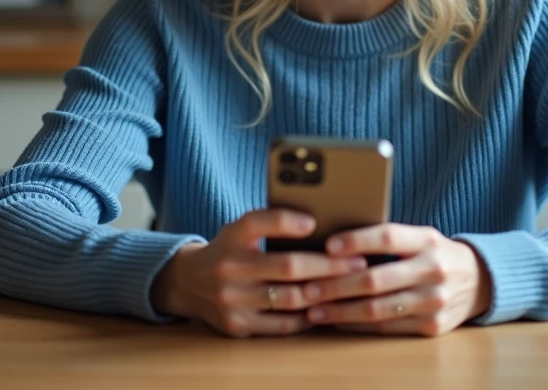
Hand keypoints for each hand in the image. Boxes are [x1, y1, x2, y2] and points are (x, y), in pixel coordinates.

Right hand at [151, 209, 367, 337]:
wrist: (189, 282)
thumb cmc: (231, 250)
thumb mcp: (241, 230)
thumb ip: (272, 225)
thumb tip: (324, 225)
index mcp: (232, 235)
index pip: (258, 221)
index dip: (287, 221)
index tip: (314, 222)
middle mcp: (229, 266)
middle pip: (288, 265)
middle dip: (328, 265)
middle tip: (358, 263)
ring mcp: (231, 299)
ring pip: (289, 298)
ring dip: (324, 293)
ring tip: (349, 287)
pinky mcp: (236, 325)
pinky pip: (281, 324)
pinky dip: (307, 316)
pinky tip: (325, 308)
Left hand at [299, 223, 491, 336]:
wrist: (479, 281)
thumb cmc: (435, 254)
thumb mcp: (420, 236)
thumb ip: (388, 238)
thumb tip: (335, 241)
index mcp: (427, 240)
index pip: (387, 237)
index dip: (356, 240)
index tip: (328, 245)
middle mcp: (433, 270)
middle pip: (376, 279)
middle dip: (336, 285)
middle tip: (307, 287)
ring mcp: (434, 301)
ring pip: (377, 309)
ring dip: (340, 311)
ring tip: (313, 309)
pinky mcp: (432, 326)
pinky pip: (387, 327)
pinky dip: (358, 326)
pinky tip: (337, 321)